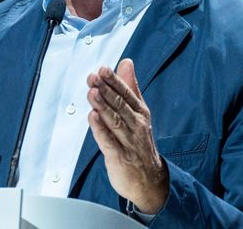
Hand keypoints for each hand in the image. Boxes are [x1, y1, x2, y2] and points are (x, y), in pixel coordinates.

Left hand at [87, 58, 167, 213]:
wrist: (149, 179)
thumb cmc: (139, 141)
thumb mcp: (138, 111)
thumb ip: (130, 86)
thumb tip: (126, 62)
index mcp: (140, 112)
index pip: (126, 93)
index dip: (114, 81)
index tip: (103, 69)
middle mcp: (136, 125)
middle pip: (120, 105)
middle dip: (106, 90)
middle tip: (93, 77)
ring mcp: (128, 141)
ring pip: (114, 121)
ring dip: (102, 106)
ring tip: (92, 92)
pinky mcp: (119, 157)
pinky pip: (109, 141)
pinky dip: (100, 129)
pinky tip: (92, 118)